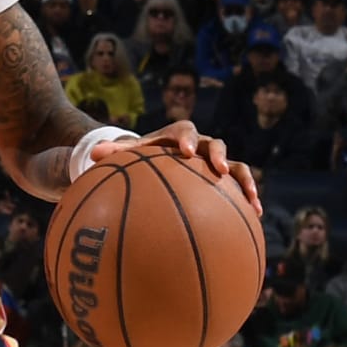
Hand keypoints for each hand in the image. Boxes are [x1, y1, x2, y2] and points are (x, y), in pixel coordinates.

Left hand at [118, 118, 259, 218]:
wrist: (165, 160)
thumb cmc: (145, 158)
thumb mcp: (131, 155)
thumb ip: (115, 153)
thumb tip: (91, 154)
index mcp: (178, 135)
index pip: (184, 130)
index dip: (186, 139)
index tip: (184, 150)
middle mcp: (201, 146)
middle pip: (215, 144)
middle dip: (218, 155)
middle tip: (218, 168)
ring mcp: (216, 163)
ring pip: (236, 166)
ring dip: (244, 179)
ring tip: (250, 197)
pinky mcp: (225, 180)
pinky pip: (240, 186)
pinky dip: (249, 198)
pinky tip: (255, 216)